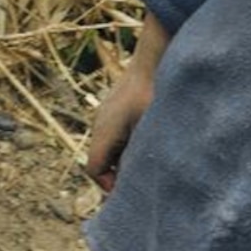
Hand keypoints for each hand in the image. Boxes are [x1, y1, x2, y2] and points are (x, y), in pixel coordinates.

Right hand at [84, 59, 153, 190]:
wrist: (155, 59)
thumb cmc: (156, 96)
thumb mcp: (151, 133)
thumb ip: (141, 159)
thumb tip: (139, 183)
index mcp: (105, 132)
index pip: (94, 169)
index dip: (108, 185)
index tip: (130, 190)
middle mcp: (99, 123)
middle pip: (99, 159)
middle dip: (116, 173)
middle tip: (140, 180)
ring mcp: (105, 112)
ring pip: (106, 145)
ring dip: (121, 156)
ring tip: (145, 158)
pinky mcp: (113, 105)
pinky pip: (112, 131)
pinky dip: (124, 141)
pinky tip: (145, 138)